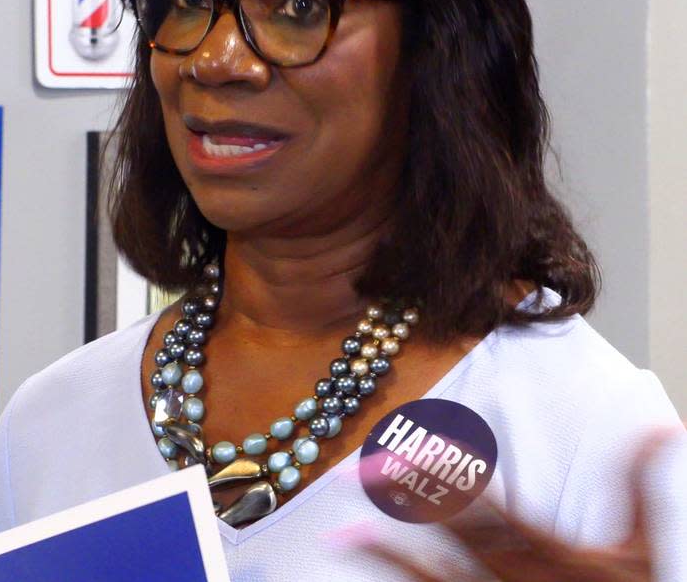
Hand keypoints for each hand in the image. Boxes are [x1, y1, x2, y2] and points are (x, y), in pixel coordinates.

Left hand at [369, 429, 680, 581]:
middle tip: (349, 475)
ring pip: (432, 576)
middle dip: (400, 499)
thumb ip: (642, 483)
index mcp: (548, 549)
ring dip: (384, 554)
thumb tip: (664, 425)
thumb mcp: (645, 546)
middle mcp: (514, 577)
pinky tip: (368, 570)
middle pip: (448, 533)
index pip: (486, 503)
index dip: (445, 474)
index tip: (406, 449)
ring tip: (337, 537)